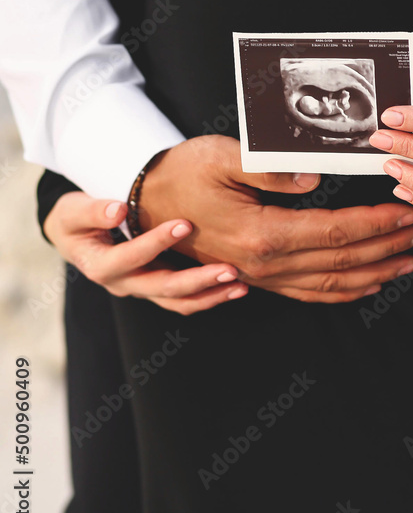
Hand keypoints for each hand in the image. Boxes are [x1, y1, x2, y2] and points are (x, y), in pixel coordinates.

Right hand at [43, 192, 248, 313]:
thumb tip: (118, 210)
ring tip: (239, 284)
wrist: (77, 237)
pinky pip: (185, 300)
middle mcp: (123, 284)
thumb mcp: (73, 211)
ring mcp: (142, 290)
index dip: (156, 243)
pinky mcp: (157, 289)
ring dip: (210, 295)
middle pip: (162, 288)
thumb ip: (92, 210)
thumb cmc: (76, 220)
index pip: (130, 258)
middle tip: (228, 268)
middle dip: (197, 281)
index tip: (185, 223)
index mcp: (101, 266)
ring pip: (178, 302)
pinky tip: (235, 286)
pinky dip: (210, 296)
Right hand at [137, 135, 412, 302]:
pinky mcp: (256, 277)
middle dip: (389, 246)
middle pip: (343, 261)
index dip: (377, 223)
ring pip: (331, 284)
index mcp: (263, 234)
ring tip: (409, 261)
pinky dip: (344, 291)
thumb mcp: (224, 156)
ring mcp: (260, 276)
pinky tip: (367, 283)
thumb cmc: (183, 173)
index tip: (407, 210)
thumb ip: (272, 169)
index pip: (337, 232)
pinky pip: (308, 293)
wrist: (147, 202)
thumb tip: (315, 178)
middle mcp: (265, 264)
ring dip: (375, 272)